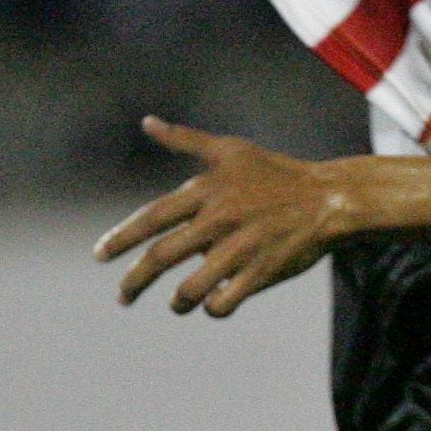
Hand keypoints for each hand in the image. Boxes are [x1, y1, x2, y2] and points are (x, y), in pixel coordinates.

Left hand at [94, 118, 351, 315]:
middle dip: (134, 282)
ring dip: (178, 302)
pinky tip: (213, 304)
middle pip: (160, 259)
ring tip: (177, 304)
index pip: (150, 219)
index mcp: (206, 192)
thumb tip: (147, 121)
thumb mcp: (230, 150)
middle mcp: (218, 221)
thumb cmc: (277, 172)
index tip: (100, 256)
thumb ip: (185, 140)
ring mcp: (241, 249)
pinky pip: (225, 302)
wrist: (331, 198)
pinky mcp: (262, 271)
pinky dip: (213, 309)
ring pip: (190, 288)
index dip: (120, 239)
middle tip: (123, 297)